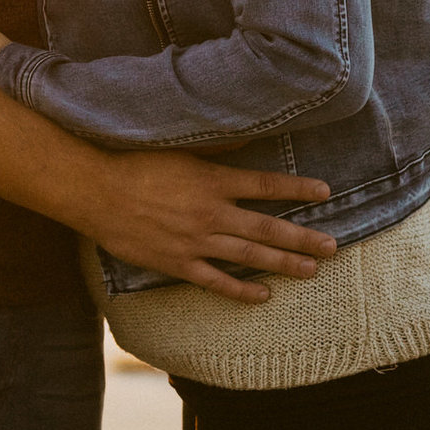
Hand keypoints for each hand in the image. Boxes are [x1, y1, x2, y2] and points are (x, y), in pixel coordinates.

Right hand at [72, 152, 335, 303]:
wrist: (96, 190)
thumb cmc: (134, 161)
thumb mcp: (178, 145)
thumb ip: (216, 145)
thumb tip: (249, 133)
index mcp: (213, 180)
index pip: (267, 185)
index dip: (298, 188)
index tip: (325, 192)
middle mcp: (212, 213)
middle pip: (268, 227)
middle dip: (303, 237)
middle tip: (332, 246)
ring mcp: (196, 242)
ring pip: (249, 256)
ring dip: (283, 263)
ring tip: (310, 270)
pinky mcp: (178, 263)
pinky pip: (217, 282)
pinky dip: (242, 291)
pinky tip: (263, 296)